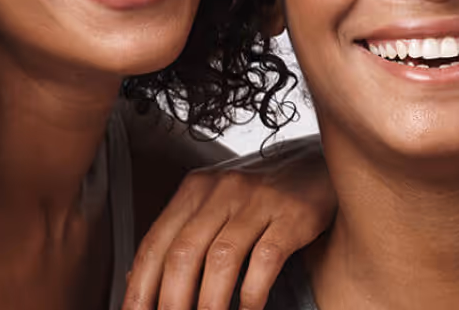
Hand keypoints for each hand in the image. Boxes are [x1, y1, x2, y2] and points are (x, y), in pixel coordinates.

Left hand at [123, 135, 335, 309]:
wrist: (320, 162)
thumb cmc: (262, 191)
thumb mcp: (217, 202)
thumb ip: (184, 234)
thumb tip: (138, 280)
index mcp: (196, 188)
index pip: (156, 243)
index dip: (139, 287)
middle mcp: (223, 190)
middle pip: (184, 253)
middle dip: (172, 302)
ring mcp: (259, 200)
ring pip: (222, 258)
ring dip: (210, 304)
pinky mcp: (294, 214)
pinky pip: (266, 259)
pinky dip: (252, 294)